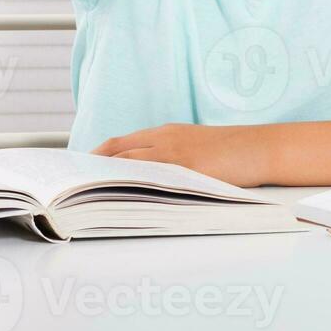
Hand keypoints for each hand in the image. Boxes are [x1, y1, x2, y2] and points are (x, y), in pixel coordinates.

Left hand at [92, 123, 269, 186]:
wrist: (259, 148)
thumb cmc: (231, 152)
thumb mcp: (194, 146)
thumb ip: (167, 157)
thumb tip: (140, 181)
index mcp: (165, 133)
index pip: (118, 144)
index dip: (94, 157)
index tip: (77, 172)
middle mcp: (164, 139)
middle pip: (116, 152)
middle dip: (90, 168)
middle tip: (71, 186)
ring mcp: (174, 154)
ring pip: (127, 163)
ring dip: (103, 178)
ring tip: (84, 195)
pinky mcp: (186, 168)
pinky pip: (149, 176)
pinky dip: (128, 185)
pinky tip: (115, 197)